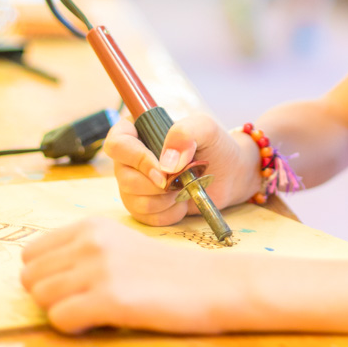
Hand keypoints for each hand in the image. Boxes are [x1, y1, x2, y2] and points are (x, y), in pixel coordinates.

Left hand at [20, 216, 251, 333]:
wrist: (212, 284)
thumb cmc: (167, 272)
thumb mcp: (121, 245)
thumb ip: (82, 252)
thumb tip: (37, 277)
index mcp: (91, 226)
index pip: (30, 253)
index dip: (46, 276)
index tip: (72, 286)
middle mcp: (91, 242)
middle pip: (30, 277)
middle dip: (50, 296)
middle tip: (83, 302)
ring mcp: (100, 269)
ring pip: (41, 298)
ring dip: (62, 311)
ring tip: (94, 311)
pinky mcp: (111, 298)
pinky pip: (60, 318)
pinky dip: (74, 326)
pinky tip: (101, 321)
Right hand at [103, 112, 257, 225]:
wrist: (230, 175)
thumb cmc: (214, 146)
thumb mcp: (205, 128)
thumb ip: (184, 133)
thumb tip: (167, 163)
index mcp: (138, 131)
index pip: (117, 143)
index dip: (136, 159)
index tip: (163, 170)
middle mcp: (130, 158)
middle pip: (123, 176)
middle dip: (156, 185)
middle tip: (181, 180)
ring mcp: (134, 184)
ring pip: (132, 200)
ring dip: (163, 200)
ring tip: (184, 189)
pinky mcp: (143, 206)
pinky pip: (145, 217)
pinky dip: (167, 214)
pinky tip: (182, 202)